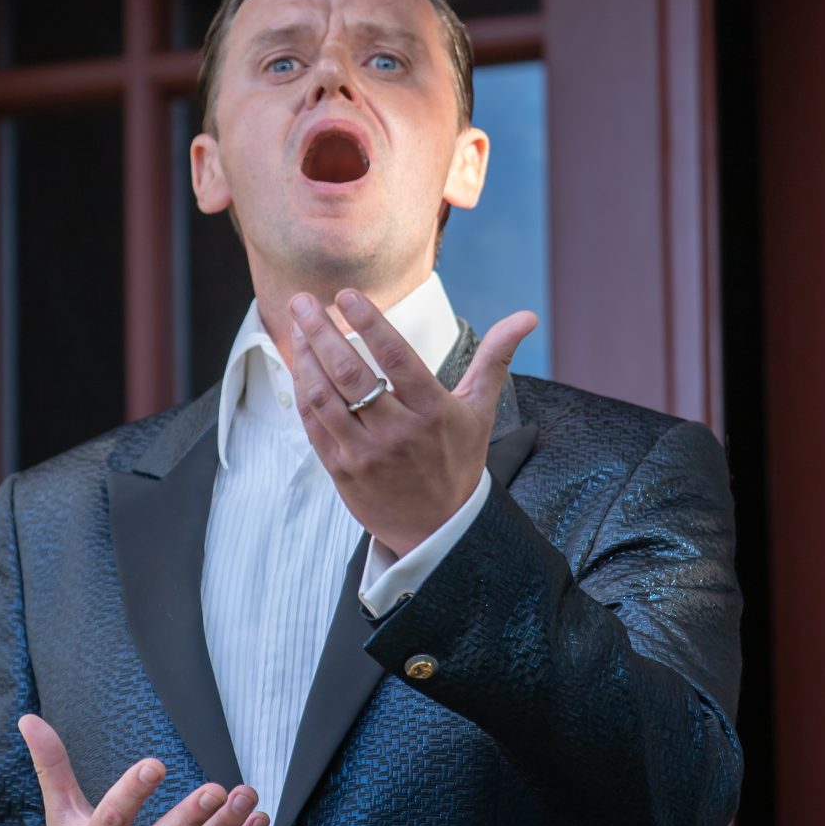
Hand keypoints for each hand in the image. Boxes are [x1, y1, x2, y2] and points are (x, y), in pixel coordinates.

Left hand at [287, 289, 535, 556]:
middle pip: (351, 373)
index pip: (396, 357)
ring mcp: (366, 453)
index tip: (346, 295)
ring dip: (305, 356)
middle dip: (322, 332)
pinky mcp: (342, 471)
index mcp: (432, 411)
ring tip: (298, 324)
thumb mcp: (480, 411)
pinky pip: (314, 424)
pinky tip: (299, 363)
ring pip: (325, 396)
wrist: (437, 530)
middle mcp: (398, 432)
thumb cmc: (457, 461)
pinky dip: (302, 390)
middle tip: (303, 301)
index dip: (369, 323)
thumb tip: (526, 316)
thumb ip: (494, 359)